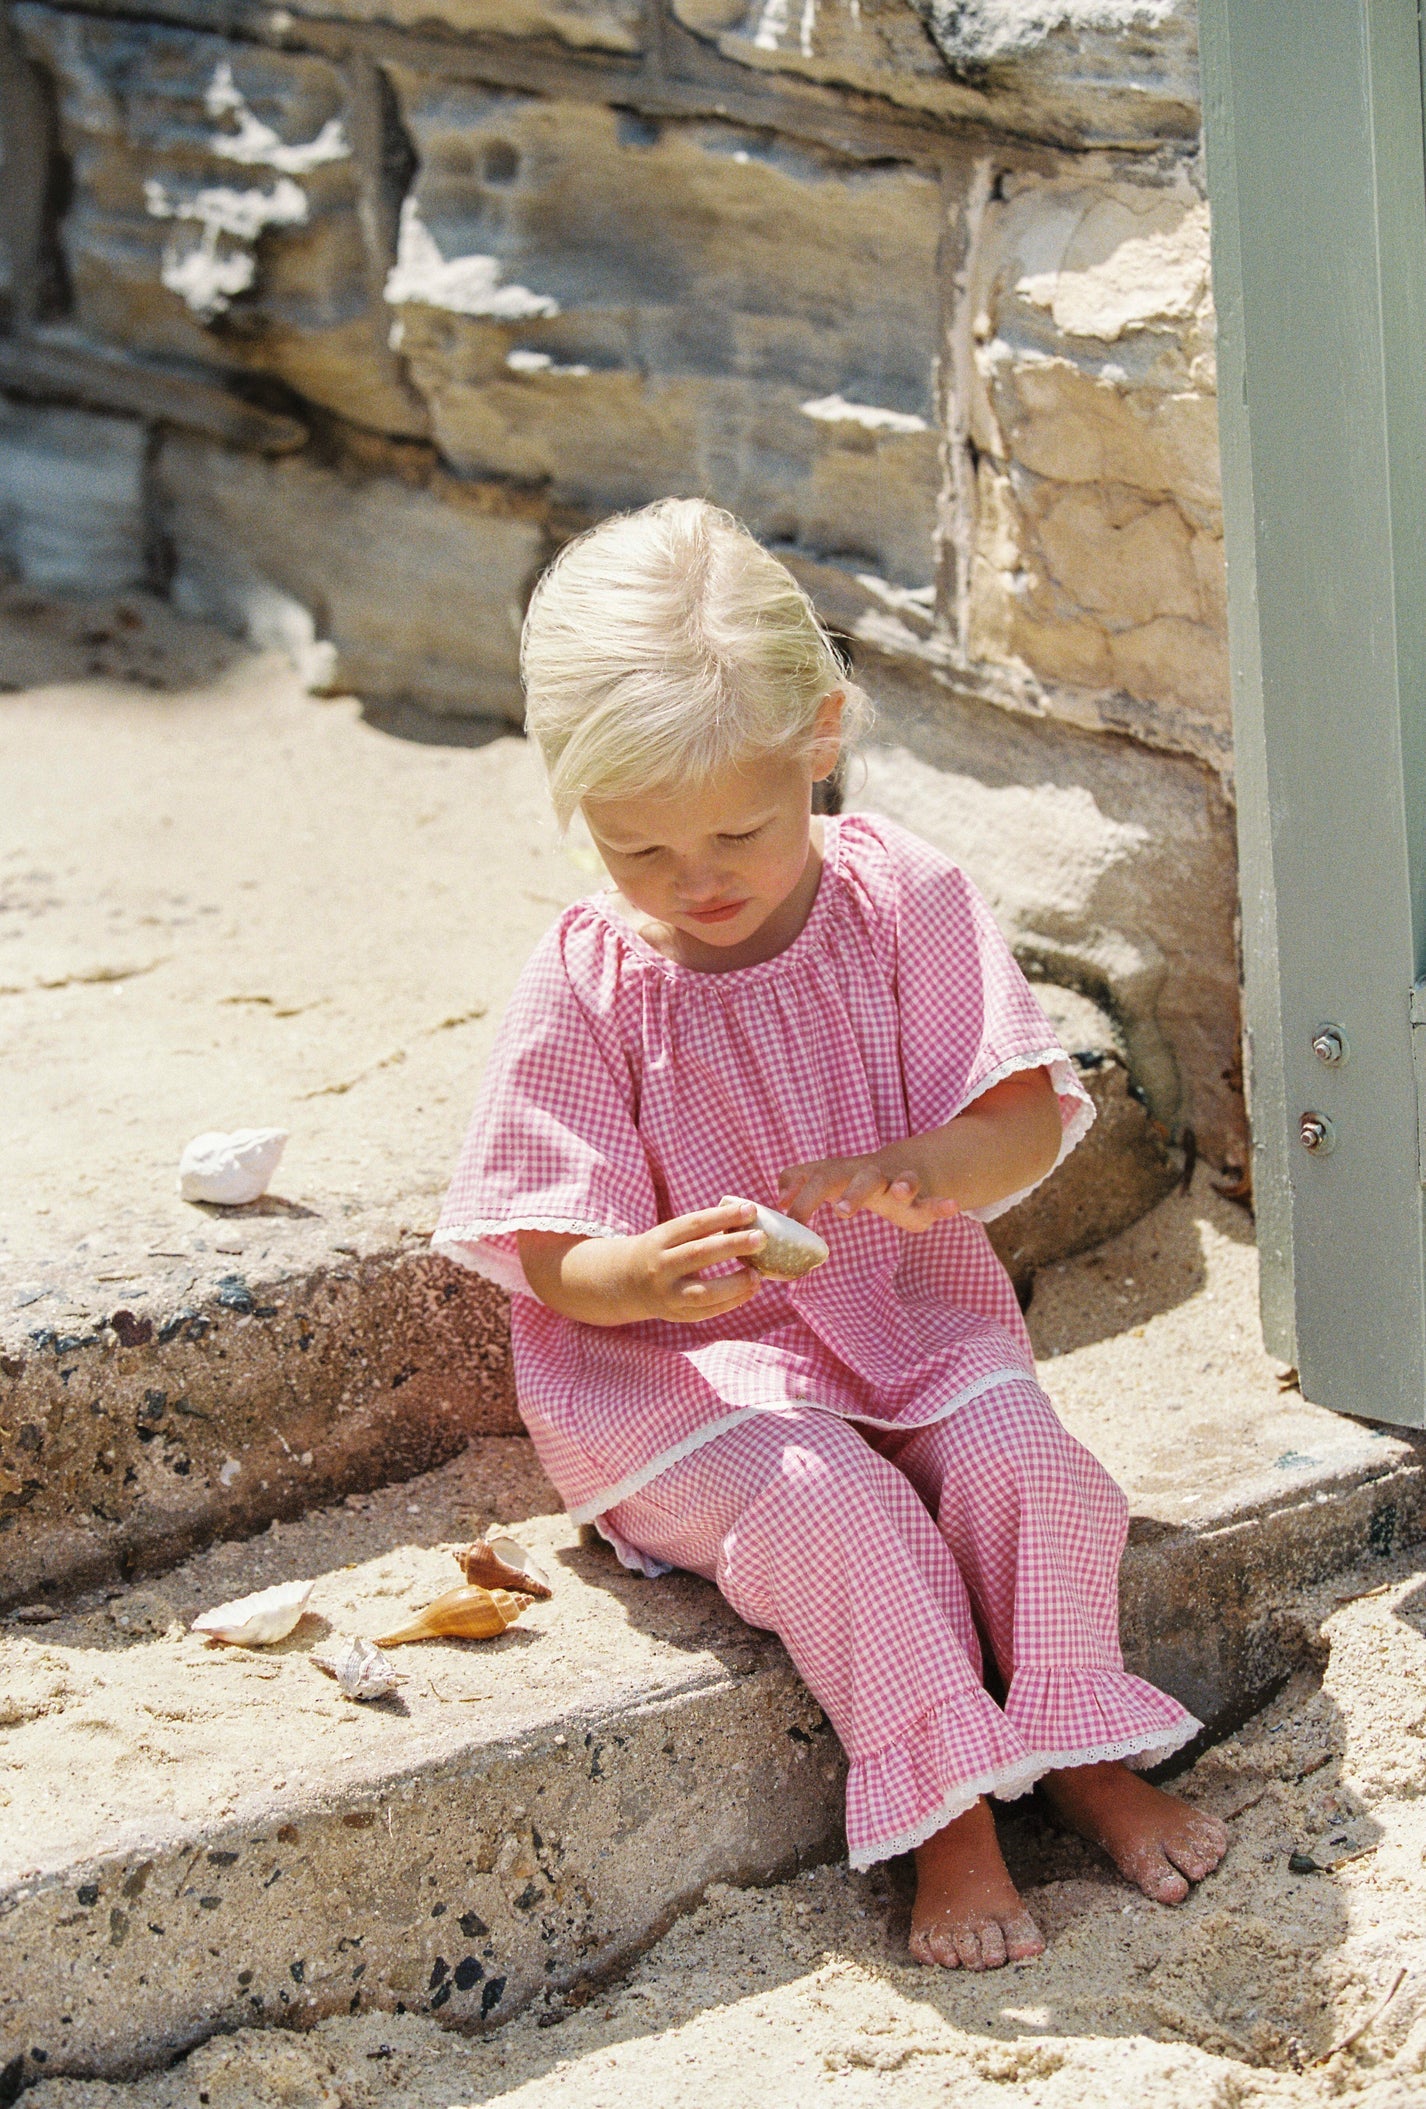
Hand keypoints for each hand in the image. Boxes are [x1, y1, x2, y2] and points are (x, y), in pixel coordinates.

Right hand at [519, 1201, 765, 1324]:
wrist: (626, 1283)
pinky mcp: (678, 1315)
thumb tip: (748, 1220)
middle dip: (732, 1245)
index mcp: (660, 1240)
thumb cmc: (662, 1252)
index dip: (722, 1216)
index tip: (750, 1209)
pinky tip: (751, 1289)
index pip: (693, 1225)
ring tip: (758, 1274)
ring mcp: (668, 1294)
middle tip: (760, 1238)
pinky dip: (733, 1301)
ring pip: (704, 1291)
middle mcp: (661, 1267)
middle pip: (699, 1255)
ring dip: (735, 1283)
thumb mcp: (671, 1235)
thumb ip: (702, 1229)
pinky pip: (708, 1311)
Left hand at [777, 1149, 960, 1232]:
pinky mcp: (925, 1196)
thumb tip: (777, 1192)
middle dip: (851, 1193)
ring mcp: (900, 1182)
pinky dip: (943, 1203)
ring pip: (902, 1181)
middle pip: (861, 1179)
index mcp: (846, 1173)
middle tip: (840, 1213)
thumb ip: (802, 1180)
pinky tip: (952, 1206)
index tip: (789, 1217)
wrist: (912, 1166)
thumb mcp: (833, 1177)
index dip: (803, 1196)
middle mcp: (872, 1174)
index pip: (820, 1178)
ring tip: (902, 1191)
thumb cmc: (862, 1181)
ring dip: (902, 1185)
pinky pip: (935, 1199)